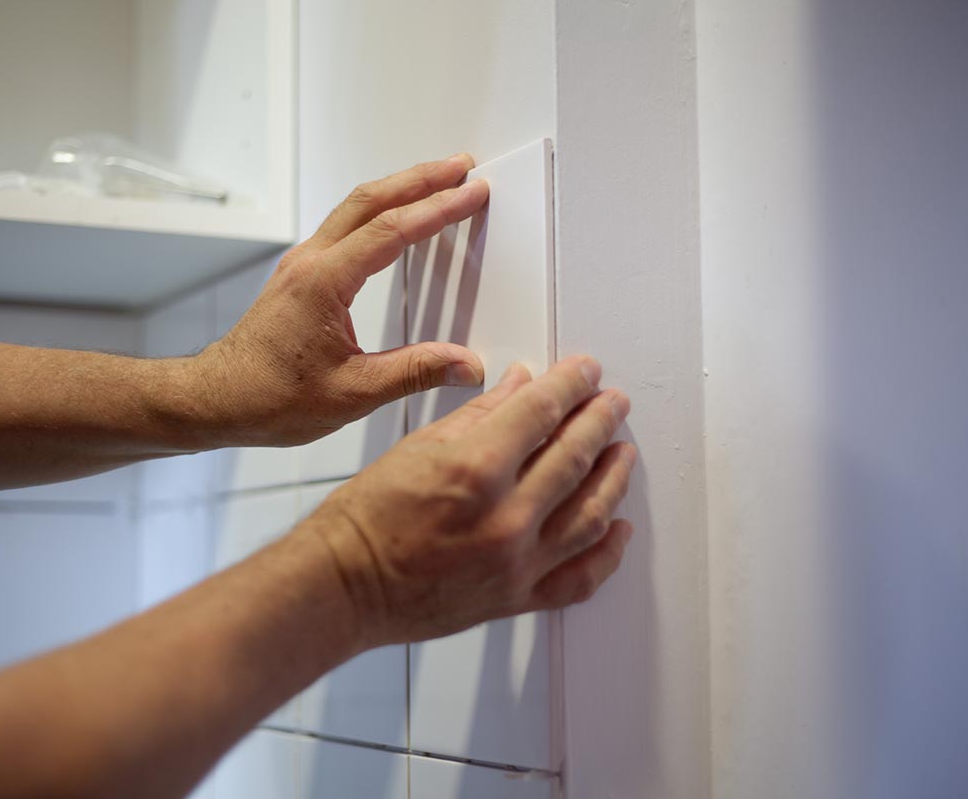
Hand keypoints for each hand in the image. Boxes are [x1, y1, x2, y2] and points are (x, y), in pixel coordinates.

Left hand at [198, 155, 488, 446]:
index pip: (391, 230)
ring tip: (436, 180)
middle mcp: (310, 263)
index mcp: (323, 283)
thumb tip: (466, 364)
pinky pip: (342, 227)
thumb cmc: (270, 397)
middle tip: (461, 165)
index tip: (472, 192)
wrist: (218, 400)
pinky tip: (392, 220)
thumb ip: (414, 373)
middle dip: (420, 178)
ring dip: (398, 189)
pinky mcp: (298, 276)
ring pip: (354, 208)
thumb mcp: (353, 393)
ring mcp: (301, 266)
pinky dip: (376, 211)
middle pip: (371, 200)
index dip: (438, 208)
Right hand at [297, 356, 635, 647]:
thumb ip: (479, 415)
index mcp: (476, 469)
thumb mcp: (418, 447)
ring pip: (591, 514)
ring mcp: (516, 562)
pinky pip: (581, 578)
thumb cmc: (366, 519)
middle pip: (575, 456)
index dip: (571, 384)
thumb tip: (519, 384)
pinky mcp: (516, 598)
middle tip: (614, 402)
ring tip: (623, 452)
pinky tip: (620, 527)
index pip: (543, 412)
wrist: (343, 585)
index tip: (586, 371)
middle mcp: (505, 517)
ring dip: (615, 477)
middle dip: (601, 420)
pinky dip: (609, 554)